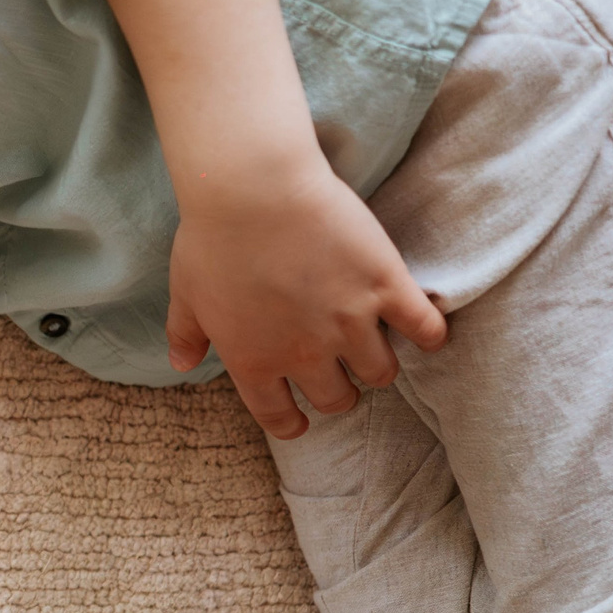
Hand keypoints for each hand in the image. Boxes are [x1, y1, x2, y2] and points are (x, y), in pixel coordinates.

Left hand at [166, 156, 445, 437]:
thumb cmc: (212, 237)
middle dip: (337, 390)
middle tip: (338, 368)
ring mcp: (350, 322)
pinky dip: (430, 335)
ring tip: (374, 345)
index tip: (299, 422)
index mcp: (254, 360)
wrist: (255, 188)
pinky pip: (425, 329)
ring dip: (377, 365)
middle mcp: (305, 353)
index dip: (290, 424)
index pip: (277, 416)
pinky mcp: (386, 287)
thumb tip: (182, 362)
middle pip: (337, 398)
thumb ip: (186, 333)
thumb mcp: (186, 292)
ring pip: (380, 372)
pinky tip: (425, 331)